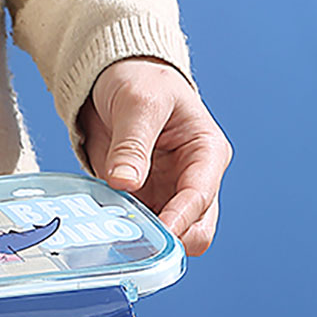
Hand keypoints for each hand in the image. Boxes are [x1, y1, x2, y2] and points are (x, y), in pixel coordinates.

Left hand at [79, 59, 231, 255]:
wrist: (118, 77)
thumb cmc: (141, 79)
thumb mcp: (138, 102)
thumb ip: (132, 144)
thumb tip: (124, 182)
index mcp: (207, 153)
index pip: (201, 197)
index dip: (180, 220)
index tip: (159, 234)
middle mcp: (195, 180)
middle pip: (196, 231)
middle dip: (171, 240)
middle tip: (138, 239)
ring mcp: (171, 196)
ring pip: (171, 239)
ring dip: (147, 240)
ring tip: (118, 230)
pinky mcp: (148, 203)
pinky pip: (142, 231)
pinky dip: (127, 233)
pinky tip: (109, 226)